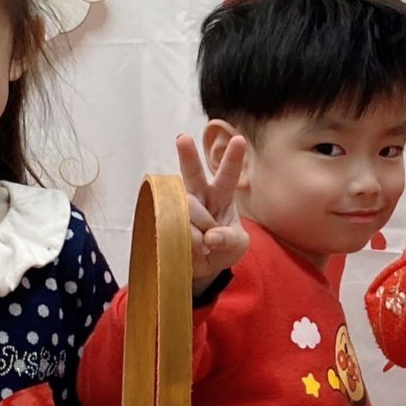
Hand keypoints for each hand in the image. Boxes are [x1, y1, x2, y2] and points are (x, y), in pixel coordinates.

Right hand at [177, 132, 249, 292]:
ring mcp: (180, 208)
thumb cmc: (223, 249)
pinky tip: (191, 248)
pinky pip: (175, 228)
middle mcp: (199, 196)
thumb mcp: (238, 245)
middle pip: (193, 174)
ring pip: (187, 208)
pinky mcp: (165, 222)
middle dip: (188, 156)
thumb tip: (211, 237)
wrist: (202, 268)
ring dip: (199, 229)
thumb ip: (230, 239)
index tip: (239, 139)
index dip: (233, 158)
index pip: (228, 175)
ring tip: (205, 245)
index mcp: (221, 196)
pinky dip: (188, 242)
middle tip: (182, 138)